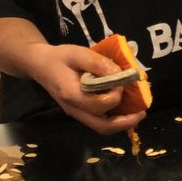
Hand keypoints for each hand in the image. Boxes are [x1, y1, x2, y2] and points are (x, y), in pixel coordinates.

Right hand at [25, 43, 144, 135]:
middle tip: (142, 112)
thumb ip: (97, 62)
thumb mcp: (77, 53)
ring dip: (122, 123)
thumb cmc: (59, 58)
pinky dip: (115, 118)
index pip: (99, 105)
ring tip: (138, 112)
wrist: (40, 64)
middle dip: (125, 122)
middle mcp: (74, 109)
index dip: (115, 95)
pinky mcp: (81, 111)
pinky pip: (99, 121)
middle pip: (102, 127)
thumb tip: (119, 72)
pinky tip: (126, 109)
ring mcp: (77, 113)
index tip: (121, 80)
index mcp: (72, 95)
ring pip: (102, 127)